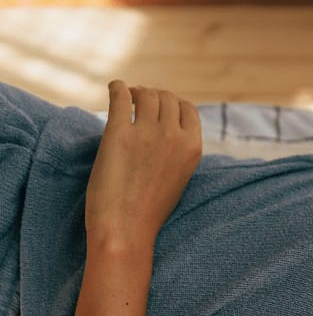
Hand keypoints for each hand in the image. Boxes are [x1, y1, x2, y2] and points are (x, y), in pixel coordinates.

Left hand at [84, 81, 201, 244]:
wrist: (127, 228)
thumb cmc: (150, 209)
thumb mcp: (180, 177)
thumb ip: (179, 151)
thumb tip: (169, 128)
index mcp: (194, 147)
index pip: (188, 108)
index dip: (173, 103)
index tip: (159, 107)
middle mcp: (174, 136)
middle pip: (166, 97)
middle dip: (153, 95)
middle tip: (138, 100)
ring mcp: (147, 133)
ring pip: (145, 94)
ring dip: (136, 91)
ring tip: (125, 96)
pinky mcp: (119, 134)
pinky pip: (120, 97)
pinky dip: (117, 87)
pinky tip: (114, 87)